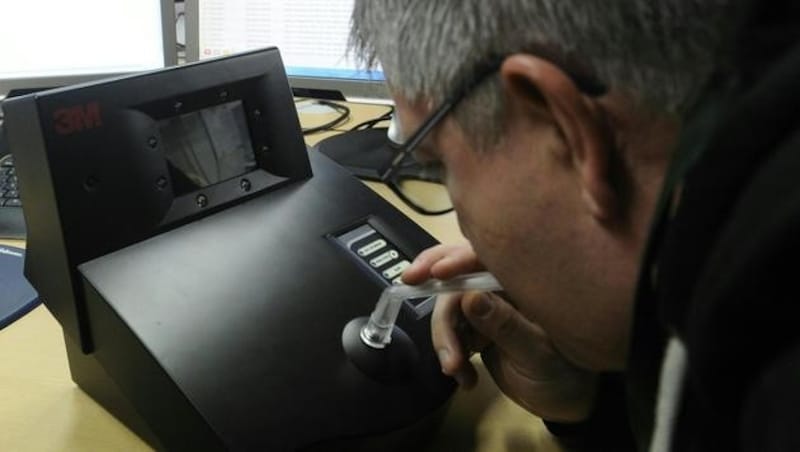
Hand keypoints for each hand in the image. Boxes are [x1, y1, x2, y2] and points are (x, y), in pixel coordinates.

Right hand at [404, 244, 598, 422]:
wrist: (568, 404)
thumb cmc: (566, 375)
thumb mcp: (538, 353)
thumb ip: (505, 325)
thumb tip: (469, 298)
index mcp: (527, 280)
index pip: (486, 257)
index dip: (455, 259)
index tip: (433, 272)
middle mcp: (504, 286)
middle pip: (459, 275)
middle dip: (434, 288)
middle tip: (406, 286)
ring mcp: (490, 307)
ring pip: (451, 306)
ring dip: (444, 337)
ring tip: (455, 370)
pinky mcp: (479, 328)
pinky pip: (453, 331)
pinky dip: (450, 353)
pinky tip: (464, 378)